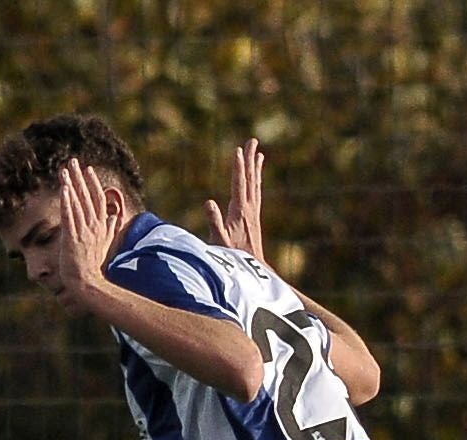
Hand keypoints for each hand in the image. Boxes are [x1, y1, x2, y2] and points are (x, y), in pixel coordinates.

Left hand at [57, 159, 118, 310]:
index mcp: (101, 226)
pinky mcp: (73, 237)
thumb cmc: (93, 264)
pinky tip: (64, 189)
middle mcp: (94, 226)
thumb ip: (109, 227)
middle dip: (80, 177)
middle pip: (87, 197)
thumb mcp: (105, 243)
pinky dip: (67, 202)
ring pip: (77, 203)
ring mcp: (84, 231)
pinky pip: (70, 216)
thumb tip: (113, 215)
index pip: (98, 200)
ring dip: (71, 185)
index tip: (88, 169)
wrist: (87, 282)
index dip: (93, 183)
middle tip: (73, 161)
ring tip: (65, 169)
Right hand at [206, 138, 264, 261]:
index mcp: (240, 212)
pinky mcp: (254, 218)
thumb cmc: (233, 258)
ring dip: (255, 167)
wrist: (252, 272)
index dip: (238, 167)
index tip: (238, 151)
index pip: (239, 184)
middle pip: (250, 179)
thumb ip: (214, 222)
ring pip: (255, 185)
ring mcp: (253, 213)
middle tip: (252, 141)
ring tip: (258, 153)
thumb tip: (208, 202)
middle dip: (249, 159)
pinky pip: (256, 194)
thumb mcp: (219, 241)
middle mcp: (250, 209)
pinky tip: (256, 177)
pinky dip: (256, 181)